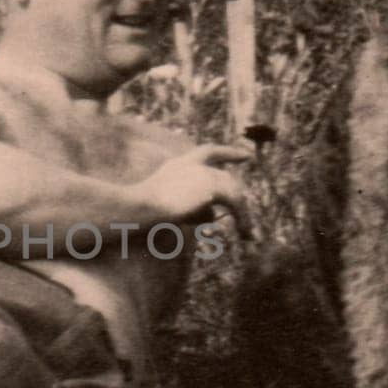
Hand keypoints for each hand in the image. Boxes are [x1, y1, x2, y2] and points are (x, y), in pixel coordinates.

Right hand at [132, 144, 253, 236]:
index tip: (246, 156)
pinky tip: (245, 234)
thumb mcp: (167, 206)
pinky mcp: (210, 187)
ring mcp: (201, 173)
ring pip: (232, 191)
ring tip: (247, 235)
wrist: (138, 206)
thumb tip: (212, 216)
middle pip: (225, 178)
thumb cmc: (141, 212)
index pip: (208, 152)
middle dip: (239, 197)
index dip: (228, 153)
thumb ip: (189, 206)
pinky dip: (242, 219)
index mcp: (177, 165)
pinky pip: (235, 202)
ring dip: (242, 215)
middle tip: (248, 218)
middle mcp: (191, 164)